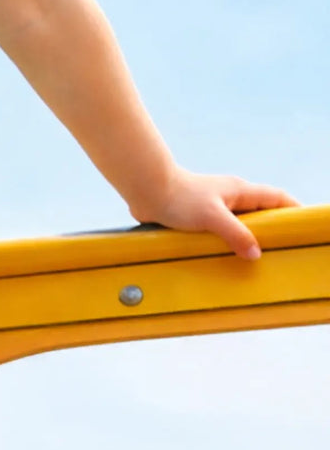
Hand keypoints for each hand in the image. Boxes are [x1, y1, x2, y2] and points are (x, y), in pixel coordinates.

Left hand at [129, 170, 299, 260]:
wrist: (148, 191)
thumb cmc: (180, 200)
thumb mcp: (213, 218)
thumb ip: (236, 235)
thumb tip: (256, 253)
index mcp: (241, 191)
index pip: (276, 198)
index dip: (292, 209)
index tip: (301, 224)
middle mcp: (231, 197)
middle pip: (260, 212)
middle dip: (271, 228)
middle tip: (279, 249)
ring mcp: (215, 206)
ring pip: (239, 222)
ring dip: (246, 237)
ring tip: (253, 259)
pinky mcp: (198, 216)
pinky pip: (219, 230)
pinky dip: (226, 242)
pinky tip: (223, 257)